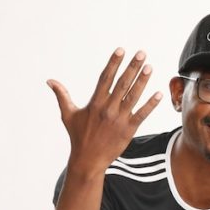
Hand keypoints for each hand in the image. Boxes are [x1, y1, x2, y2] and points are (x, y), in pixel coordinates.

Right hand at [49, 48, 161, 175]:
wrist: (88, 159)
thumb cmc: (77, 136)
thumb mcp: (67, 114)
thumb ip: (62, 95)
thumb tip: (49, 81)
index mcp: (94, 103)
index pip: (105, 78)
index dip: (113, 63)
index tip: (121, 50)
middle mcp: (107, 109)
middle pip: (122, 84)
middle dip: (132, 67)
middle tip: (141, 53)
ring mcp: (119, 119)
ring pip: (133, 96)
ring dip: (142, 81)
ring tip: (150, 67)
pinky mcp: (129, 129)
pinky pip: (142, 115)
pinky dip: (151, 105)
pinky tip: (159, 94)